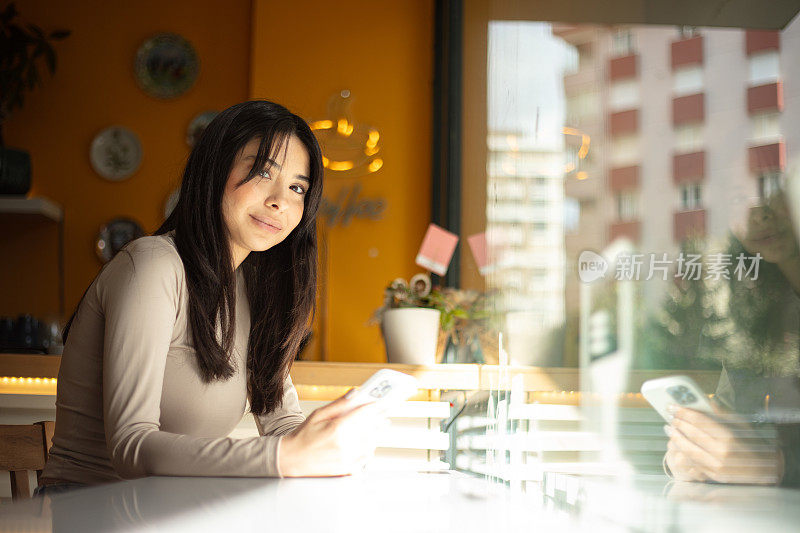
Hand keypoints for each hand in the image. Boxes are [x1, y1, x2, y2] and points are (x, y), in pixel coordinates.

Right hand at [278, 389, 389, 476]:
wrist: (290, 459)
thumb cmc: (302, 436)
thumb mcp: (318, 414)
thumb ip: (339, 404)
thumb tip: (354, 393)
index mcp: (336, 428)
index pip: (363, 414)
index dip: (374, 407)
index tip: (380, 403)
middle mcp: (343, 444)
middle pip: (370, 428)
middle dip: (378, 420)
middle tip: (384, 415)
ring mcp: (345, 458)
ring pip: (370, 443)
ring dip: (375, 434)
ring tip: (376, 427)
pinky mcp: (346, 469)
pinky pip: (365, 458)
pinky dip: (369, 449)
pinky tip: (368, 443)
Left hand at [665, 405, 783, 484]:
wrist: (764, 470)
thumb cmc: (752, 444)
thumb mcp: (740, 425)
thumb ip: (722, 413)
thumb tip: (706, 399)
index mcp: (729, 436)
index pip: (700, 421)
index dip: (684, 412)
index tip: (672, 406)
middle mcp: (722, 451)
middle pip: (693, 434)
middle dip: (678, 423)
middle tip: (669, 415)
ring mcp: (717, 465)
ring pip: (689, 450)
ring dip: (676, 438)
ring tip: (669, 428)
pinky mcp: (714, 475)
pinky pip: (693, 462)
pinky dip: (683, 452)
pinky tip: (677, 444)